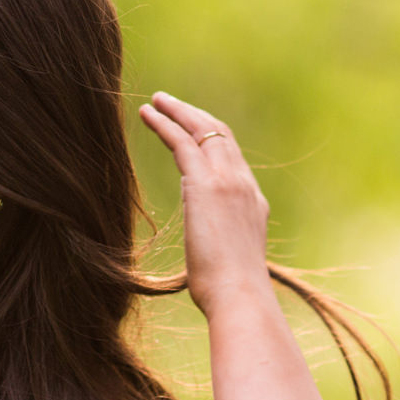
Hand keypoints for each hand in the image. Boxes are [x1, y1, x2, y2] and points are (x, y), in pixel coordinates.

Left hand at [136, 91, 271, 317]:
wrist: (240, 297)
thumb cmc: (229, 292)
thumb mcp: (226, 258)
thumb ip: (215, 237)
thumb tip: (198, 231)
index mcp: (252, 202)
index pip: (231, 158)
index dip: (209, 139)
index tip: (190, 130)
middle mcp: (244, 185)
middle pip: (220, 136)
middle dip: (194, 116)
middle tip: (170, 103)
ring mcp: (228, 182)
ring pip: (202, 132)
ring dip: (177, 112)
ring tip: (154, 102)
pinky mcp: (205, 186)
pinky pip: (182, 143)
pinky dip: (164, 125)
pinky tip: (148, 115)